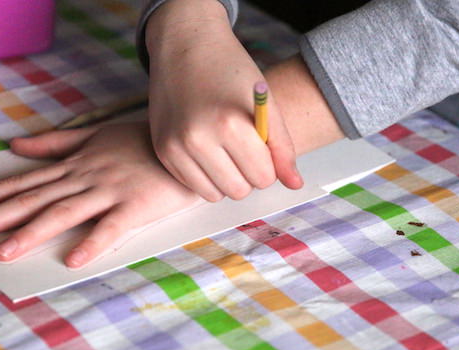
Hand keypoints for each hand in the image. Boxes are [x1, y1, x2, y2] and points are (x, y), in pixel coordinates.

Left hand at [0, 121, 198, 267]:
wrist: (185, 144)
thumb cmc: (142, 143)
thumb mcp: (97, 136)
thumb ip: (57, 143)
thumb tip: (16, 146)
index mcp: (76, 164)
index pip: (25, 180)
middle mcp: (86, 177)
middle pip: (35, 198)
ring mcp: (110, 191)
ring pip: (65, 212)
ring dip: (33, 231)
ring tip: (4, 251)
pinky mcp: (136, 206)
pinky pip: (112, 227)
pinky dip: (93, 242)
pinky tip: (73, 259)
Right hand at [146, 0, 302, 202]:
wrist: (186, 46)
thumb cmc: (231, 71)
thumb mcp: (266, 103)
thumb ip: (283, 147)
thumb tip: (295, 185)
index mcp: (231, 124)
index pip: (264, 178)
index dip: (268, 165)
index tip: (262, 147)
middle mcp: (198, 139)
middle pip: (239, 191)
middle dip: (248, 175)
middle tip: (244, 149)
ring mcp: (176, 146)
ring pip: (215, 195)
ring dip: (226, 179)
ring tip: (226, 150)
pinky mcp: (163, 151)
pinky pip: (193, 185)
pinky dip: (205, 175)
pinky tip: (206, 148)